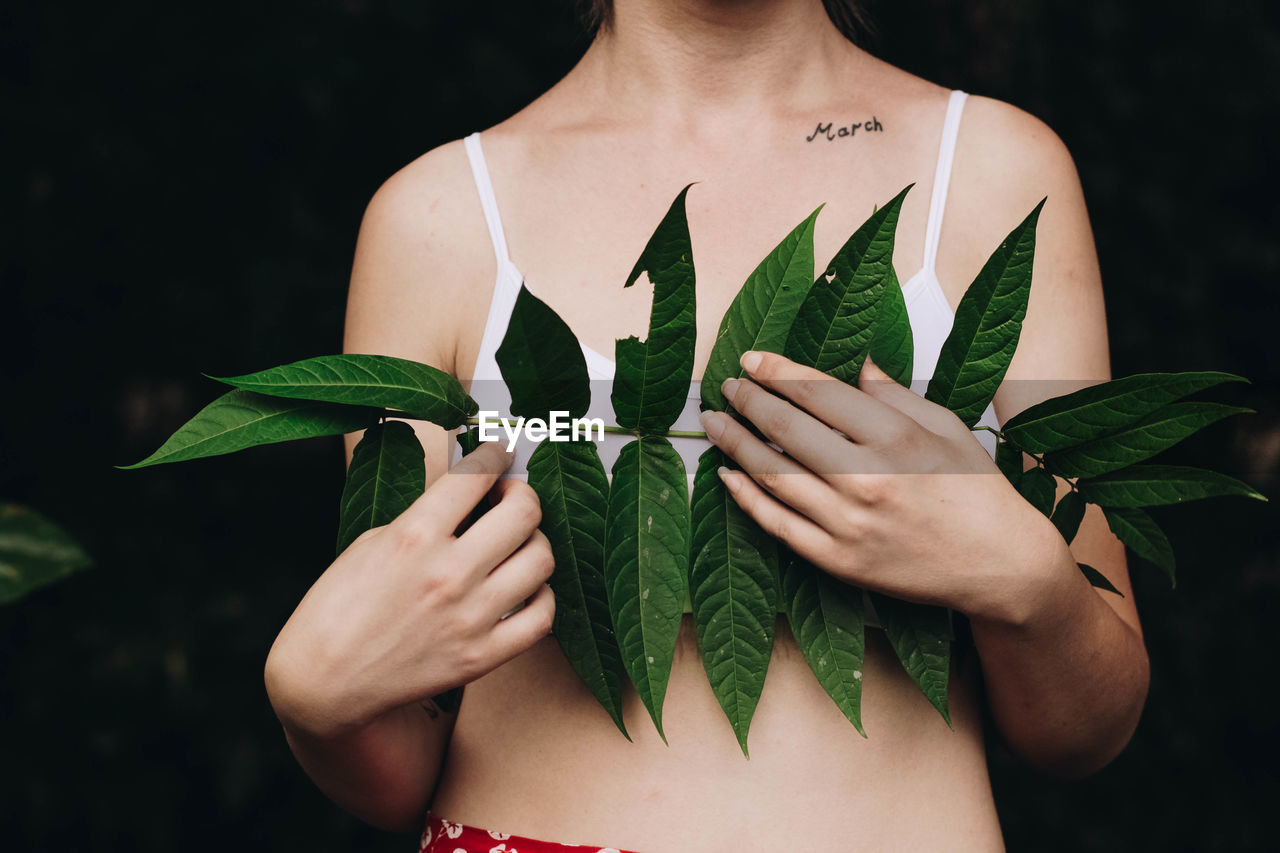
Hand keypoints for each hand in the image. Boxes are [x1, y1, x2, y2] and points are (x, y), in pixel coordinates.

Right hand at [264, 441, 555, 739]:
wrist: (321, 683)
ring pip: (542, 559)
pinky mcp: (481, 657)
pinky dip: (540, 596)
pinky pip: (542, 616)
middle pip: (524, 511)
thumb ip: (425, 516)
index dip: (495, 454)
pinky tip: (522, 590)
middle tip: (510, 497)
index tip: (500, 453)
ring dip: (534, 542)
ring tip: (516, 545)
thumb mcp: (372, 543)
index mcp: (414, 536)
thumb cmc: (337, 610)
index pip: (477, 475)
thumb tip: (471, 494)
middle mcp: (448, 574)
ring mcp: (470, 618)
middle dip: (522, 493)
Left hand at [698, 351, 1069, 623]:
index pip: (816, 392)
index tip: (751, 359)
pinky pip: (778, 525)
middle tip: (727, 387)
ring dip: (735, 443)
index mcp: (894, 437)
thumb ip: (893, 395)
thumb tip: (856, 365)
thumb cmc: (977, 492)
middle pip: (786, 428)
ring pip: (773, 474)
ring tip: (715, 423)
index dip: (776, 371)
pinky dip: (747, 498)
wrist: (1001, 566)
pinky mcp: (839, 561)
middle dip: (748, 401)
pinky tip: (729, 476)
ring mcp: (849, 523)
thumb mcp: (945, 427)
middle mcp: (866, 477)